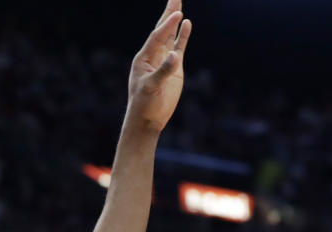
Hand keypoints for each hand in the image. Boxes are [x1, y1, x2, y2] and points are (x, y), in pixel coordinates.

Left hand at [126, 0, 191, 133]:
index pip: (157, 37)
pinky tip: (187, 23)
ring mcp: (164, 60)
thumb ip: (163, 71)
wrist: (148, 119)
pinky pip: (178, 47)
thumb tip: (175, 56)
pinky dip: (182, 36)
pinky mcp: (174, 68)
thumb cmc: (144, 104)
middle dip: (168, 13)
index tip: (177, 14)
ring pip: (170, 36)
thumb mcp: (151, 88)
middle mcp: (153, 55)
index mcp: (143, 58)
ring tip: (179, 3)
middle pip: (162, 29)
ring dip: (174, 20)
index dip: (167, 25)